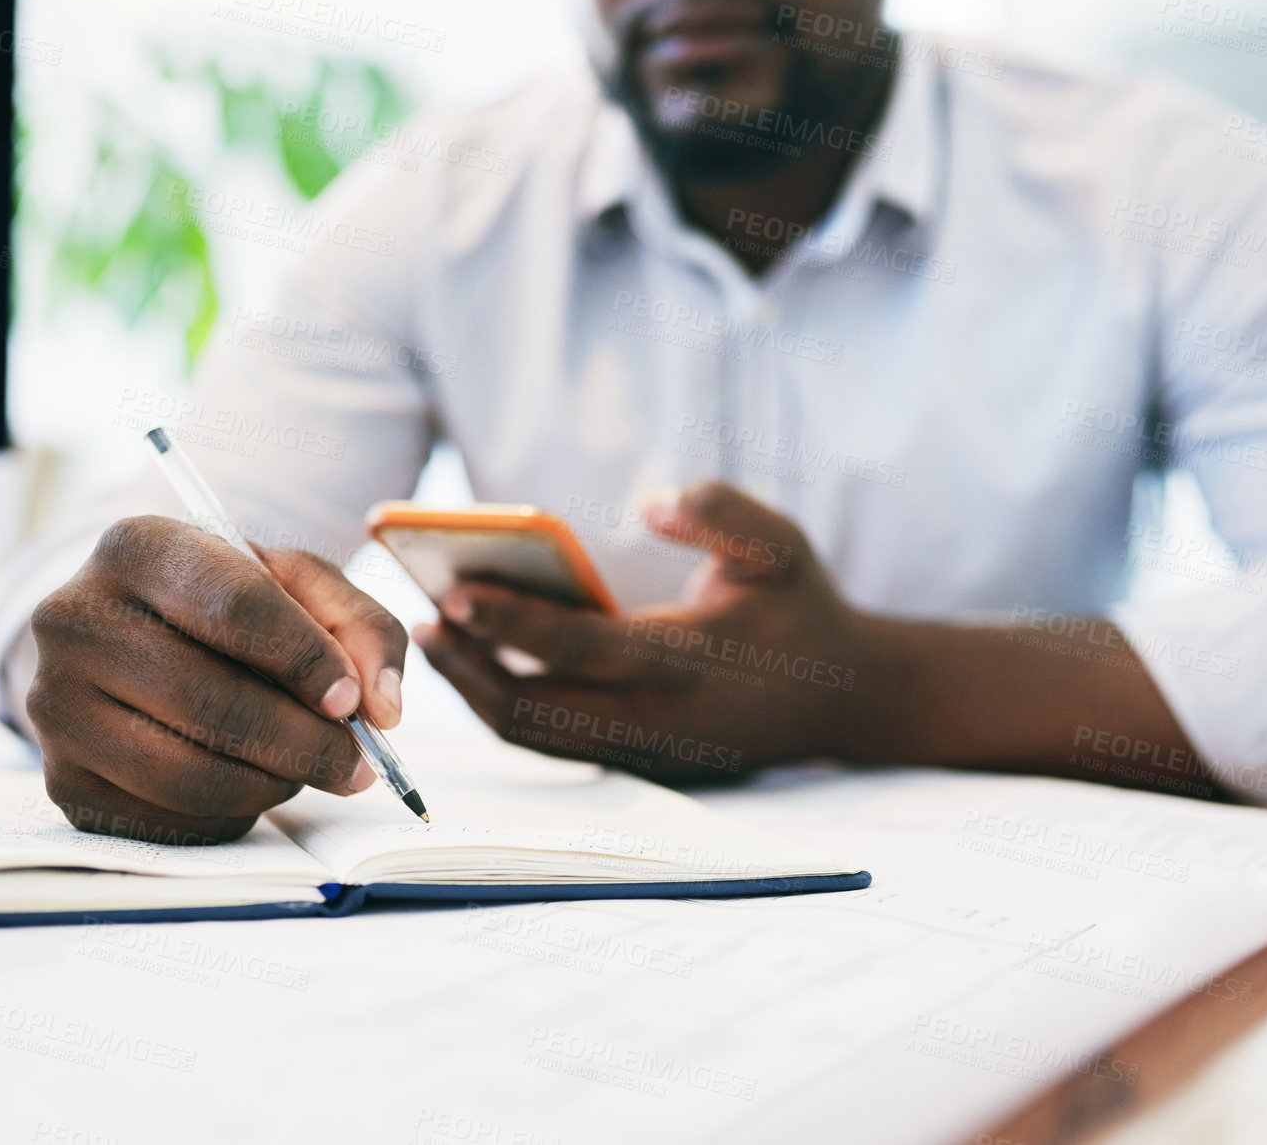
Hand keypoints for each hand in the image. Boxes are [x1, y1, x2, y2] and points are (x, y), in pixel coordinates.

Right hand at [26, 516, 408, 843]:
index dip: (307, 661)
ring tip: (304, 767)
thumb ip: (360, 629)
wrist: (145, 638)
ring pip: (187, 773)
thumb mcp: (301, 587)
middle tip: (357, 762)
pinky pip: (165, 819)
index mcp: (139, 547)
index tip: (353, 701)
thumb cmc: (233, 606)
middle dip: (305, 743)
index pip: (235, 607)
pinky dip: (230, 814)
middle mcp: (75, 619)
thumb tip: (382, 707)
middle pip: (211, 702)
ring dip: (272, 783)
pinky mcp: (61, 779)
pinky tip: (251, 782)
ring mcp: (55, 704)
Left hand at [415, 483, 868, 782]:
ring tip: (438, 642)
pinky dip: (510, 709)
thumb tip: (652, 504)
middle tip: (421, 623)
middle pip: (533, 712)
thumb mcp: (782, 545)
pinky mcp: (639, 762)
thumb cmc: (802, 609)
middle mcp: (655, 718)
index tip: (449, 591)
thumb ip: (722, 513)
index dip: (508, 621)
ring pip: (536, 738)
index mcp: (684, 661)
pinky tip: (483, 666)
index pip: (577, 646)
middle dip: (468, 671)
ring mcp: (644, 750)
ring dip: (479, 694)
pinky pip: (556, 743)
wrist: (845, 699)